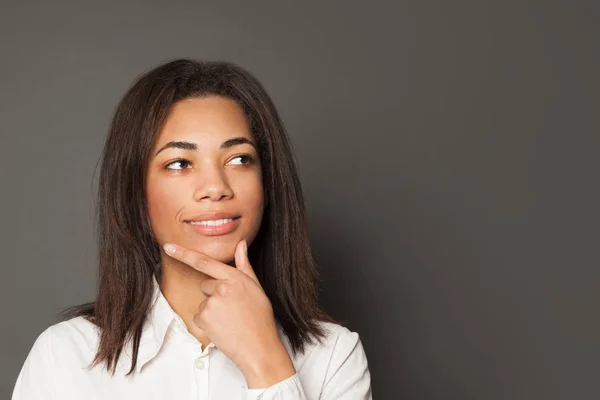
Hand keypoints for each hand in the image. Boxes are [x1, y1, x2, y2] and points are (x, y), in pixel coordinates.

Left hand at [162, 240, 295, 386]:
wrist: (259, 346)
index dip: (183, 253)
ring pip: (203, 302)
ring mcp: (212, 302)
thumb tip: (241, 244)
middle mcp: (221, 287)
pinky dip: (208, 322)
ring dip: (212, 310)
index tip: (168, 247)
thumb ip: (244, 265)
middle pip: (205, 285)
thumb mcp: (256, 287)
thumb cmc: (260, 317)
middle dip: (214, 294)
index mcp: (235, 277)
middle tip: (232, 308)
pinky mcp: (205, 318)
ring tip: (231, 320)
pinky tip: (223, 327)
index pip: (204, 261)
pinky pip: (199, 316)